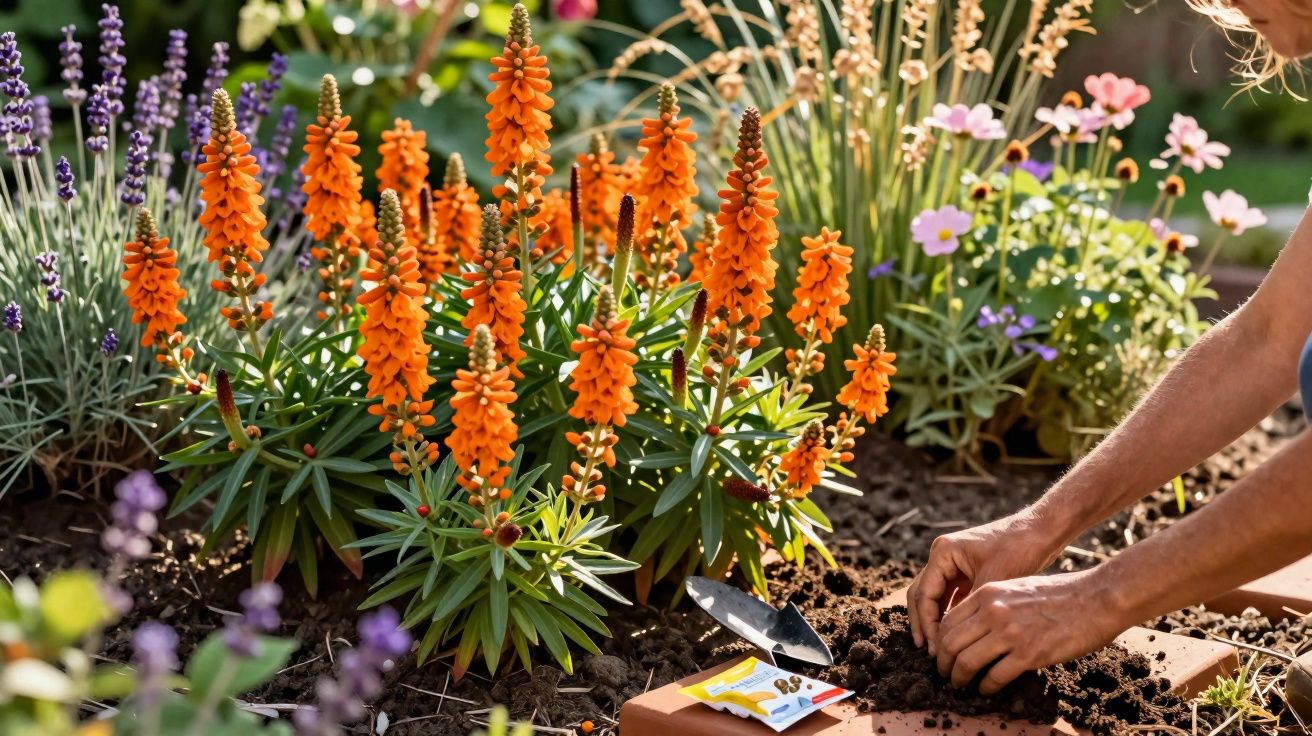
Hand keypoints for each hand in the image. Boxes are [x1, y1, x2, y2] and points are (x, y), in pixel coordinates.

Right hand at [906, 513, 1061, 653]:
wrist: (1041, 531)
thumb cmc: (1019, 549)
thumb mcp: (993, 581)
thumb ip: (971, 608)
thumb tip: (957, 640)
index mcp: (943, 552)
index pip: (924, 594)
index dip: (927, 624)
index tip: (936, 649)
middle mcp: (943, 556)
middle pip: (922, 595)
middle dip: (924, 624)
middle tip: (929, 653)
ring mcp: (954, 563)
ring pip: (935, 597)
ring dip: (936, 621)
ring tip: (939, 649)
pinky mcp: (967, 570)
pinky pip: (951, 596)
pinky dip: (951, 615)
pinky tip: (956, 635)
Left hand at [933, 571, 1127, 693]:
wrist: (1096, 598)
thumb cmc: (1060, 593)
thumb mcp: (1016, 588)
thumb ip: (993, 603)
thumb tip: (975, 626)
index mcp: (988, 593)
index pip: (948, 620)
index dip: (940, 641)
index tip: (942, 653)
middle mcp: (993, 611)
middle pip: (950, 642)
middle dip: (943, 663)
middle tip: (945, 674)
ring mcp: (1010, 633)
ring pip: (967, 661)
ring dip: (959, 678)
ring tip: (960, 684)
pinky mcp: (1029, 654)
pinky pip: (995, 676)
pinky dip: (986, 687)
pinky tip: (986, 689)